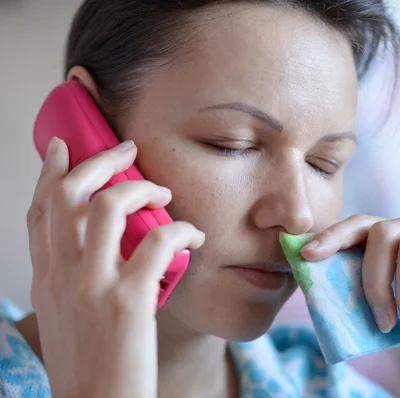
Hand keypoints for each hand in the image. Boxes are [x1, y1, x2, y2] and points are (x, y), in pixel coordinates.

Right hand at [26, 138, 204, 397]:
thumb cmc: (90, 364)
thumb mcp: (65, 315)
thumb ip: (73, 278)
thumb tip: (95, 249)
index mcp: (46, 278)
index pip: (39, 210)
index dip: (51, 172)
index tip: (66, 147)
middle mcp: (61, 275)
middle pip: (68, 194)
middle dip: (99, 159)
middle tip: (128, 148)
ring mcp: (92, 286)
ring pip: (108, 205)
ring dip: (142, 188)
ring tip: (165, 195)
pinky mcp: (128, 301)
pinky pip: (159, 241)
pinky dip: (182, 230)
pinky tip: (195, 236)